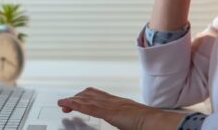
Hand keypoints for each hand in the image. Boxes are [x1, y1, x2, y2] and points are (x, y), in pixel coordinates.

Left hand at [57, 87, 183, 129]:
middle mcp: (112, 100)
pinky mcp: (109, 111)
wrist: (154, 121)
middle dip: (76, 98)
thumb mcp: (130, 120)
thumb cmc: (147, 123)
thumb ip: (122, 120)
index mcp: (117, 102)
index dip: (85, 96)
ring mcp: (110, 104)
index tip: (77, 100)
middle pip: (89, 94)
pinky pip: (89, 107)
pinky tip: (68, 105)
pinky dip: (76, 104)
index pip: (97, 95)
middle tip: (65, 103)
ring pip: (86, 98)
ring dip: (72, 100)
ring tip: (62, 103)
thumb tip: (122, 123)